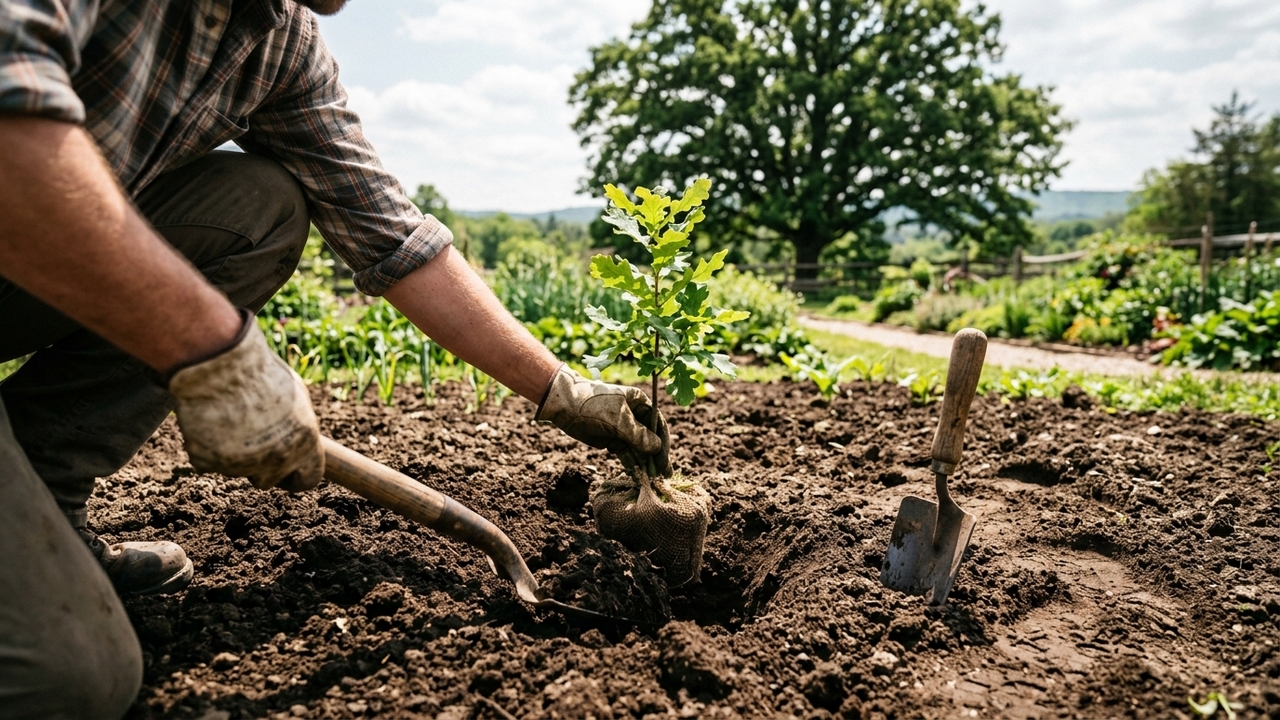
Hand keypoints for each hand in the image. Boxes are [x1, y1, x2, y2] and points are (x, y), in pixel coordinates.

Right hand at [167, 311, 322, 490]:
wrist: (218, 363)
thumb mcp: (295, 396)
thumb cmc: (259, 372)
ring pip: (237, 469)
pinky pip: (208, 461)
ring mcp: (241, 464)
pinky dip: (207, 446)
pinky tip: (208, 420)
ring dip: (234, 453)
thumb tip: (300, 437)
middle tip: (250, 437)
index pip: (308, 479)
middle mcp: (277, 459)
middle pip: (270, 479)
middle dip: (262, 465)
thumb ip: (298, 425)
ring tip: (229, 418)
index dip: (297, 476)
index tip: (289, 473)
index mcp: (304, 443)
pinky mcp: (208, 462)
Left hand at [535, 365, 668, 474]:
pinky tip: (638, 477)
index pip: (658, 424)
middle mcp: (635, 416)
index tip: (665, 460)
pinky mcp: (612, 440)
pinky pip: (626, 454)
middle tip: (664, 475)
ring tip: (653, 480)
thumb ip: (638, 435)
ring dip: (645, 463)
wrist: (564, 405)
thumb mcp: (618, 419)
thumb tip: (657, 448)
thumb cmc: (594, 405)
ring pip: (638, 449)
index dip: (663, 443)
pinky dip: (632, 465)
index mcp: (640, 403)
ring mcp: (623, 429)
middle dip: (656, 456)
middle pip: (650, 438)